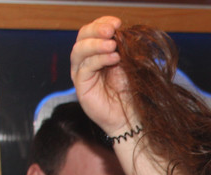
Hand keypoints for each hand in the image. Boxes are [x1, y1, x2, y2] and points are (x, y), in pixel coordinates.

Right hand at [71, 16, 136, 135]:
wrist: (130, 117)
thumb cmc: (130, 91)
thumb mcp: (127, 64)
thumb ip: (122, 48)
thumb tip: (120, 30)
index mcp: (95, 52)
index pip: (92, 31)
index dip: (102, 23)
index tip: (118, 22)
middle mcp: (85, 60)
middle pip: (82, 37)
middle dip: (97, 30)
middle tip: (112, 29)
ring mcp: (81, 73)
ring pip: (80, 51)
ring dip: (96, 44)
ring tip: (113, 45)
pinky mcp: (81, 86)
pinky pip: (85, 68)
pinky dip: (98, 60)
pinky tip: (113, 57)